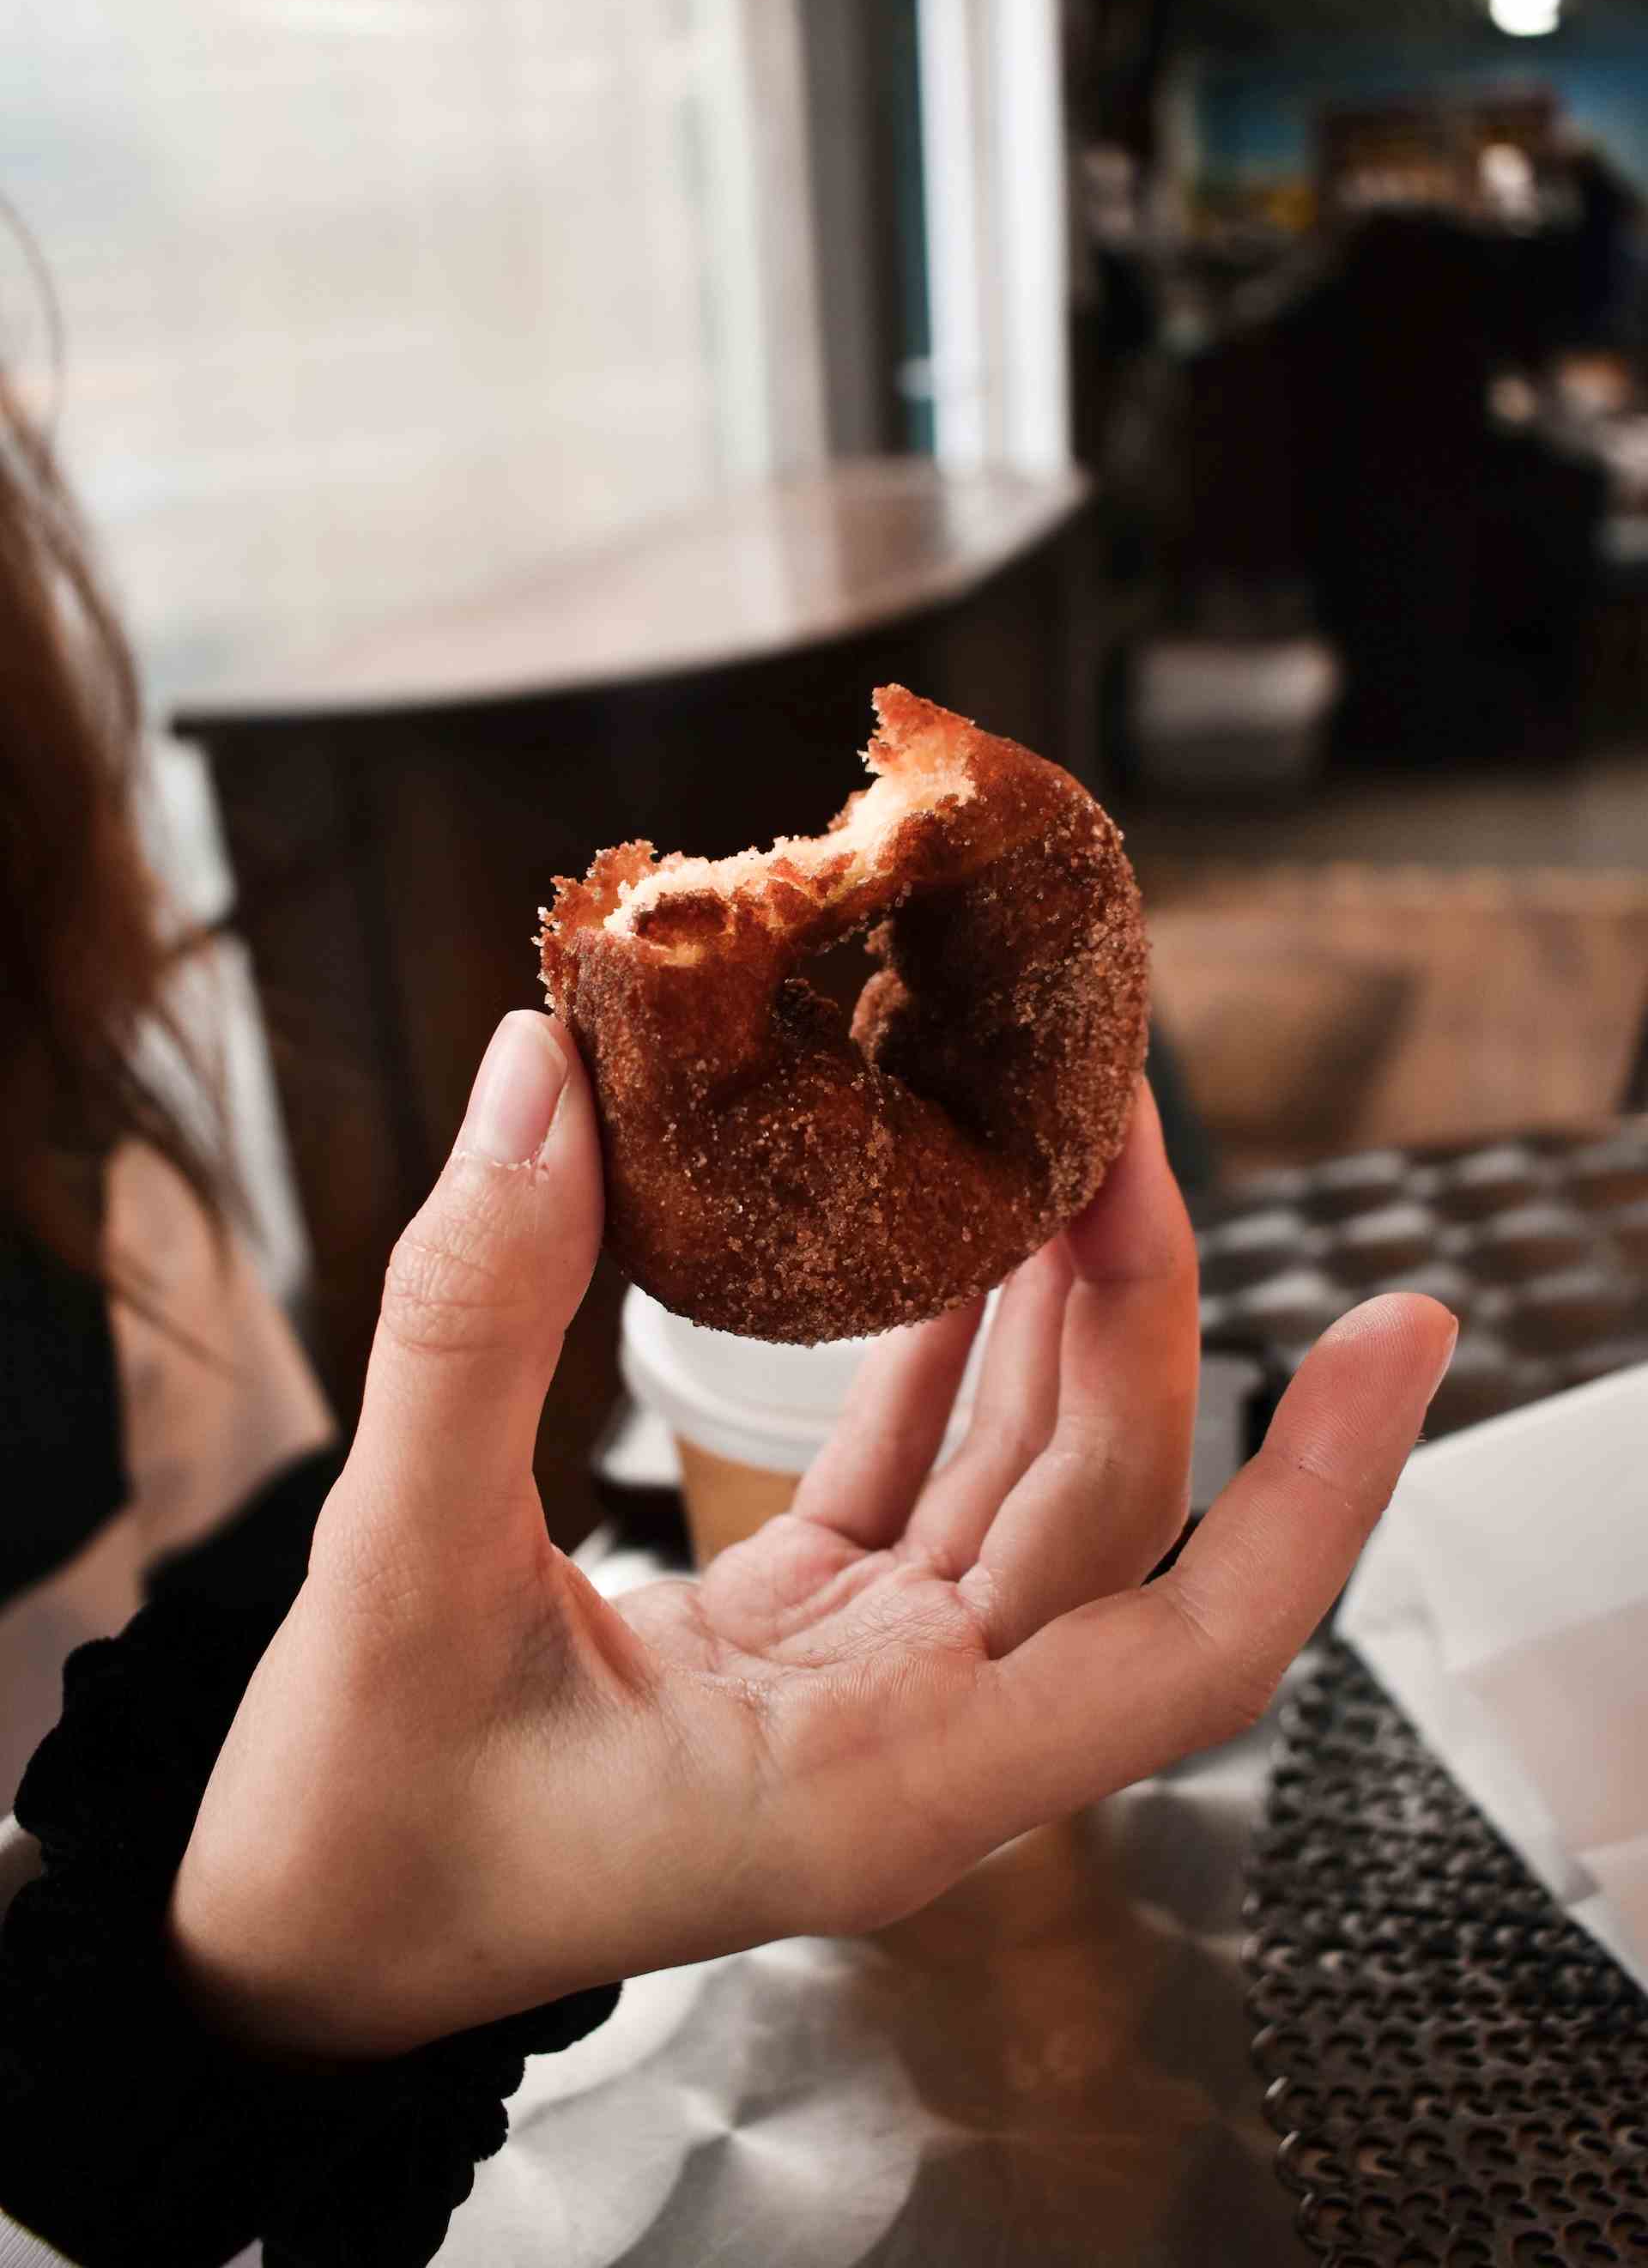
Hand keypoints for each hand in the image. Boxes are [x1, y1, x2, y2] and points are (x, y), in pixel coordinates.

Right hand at [169, 1012, 1455, 2059]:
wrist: (291, 1940)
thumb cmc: (358, 1832)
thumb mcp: (393, 1576)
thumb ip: (473, 1327)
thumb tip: (546, 1086)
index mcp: (876, 1784)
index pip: (1191, 1649)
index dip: (1316, 1491)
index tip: (1399, 1334)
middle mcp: (911, 1738)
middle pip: (1107, 1510)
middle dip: (1139, 1309)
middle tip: (1122, 1119)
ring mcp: (865, 1684)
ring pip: (1026, 1486)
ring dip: (1055, 1318)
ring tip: (1062, 1141)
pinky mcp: (803, 1636)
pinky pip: (922, 1480)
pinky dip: (948, 1359)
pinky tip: (950, 1241)